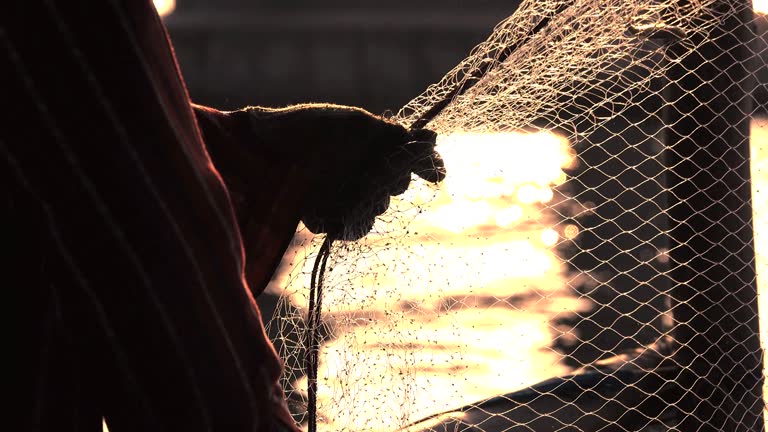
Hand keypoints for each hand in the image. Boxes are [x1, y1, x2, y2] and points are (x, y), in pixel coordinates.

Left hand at [239, 104, 444, 239]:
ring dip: (355, 206)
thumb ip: (398, 138)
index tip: (418, 170)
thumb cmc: (309, 129)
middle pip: (388, 195)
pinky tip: (312, 207)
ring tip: (332, 191)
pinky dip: (330, 219)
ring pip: (368, 216)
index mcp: (370, 150)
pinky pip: (341, 228)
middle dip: (379, 186)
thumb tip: (435, 143)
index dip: (413, 169)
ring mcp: (340, 197)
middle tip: (363, 173)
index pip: (405, 167)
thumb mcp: (358, 126)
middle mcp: (359, 174)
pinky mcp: (321, 216)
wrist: (262, 150)